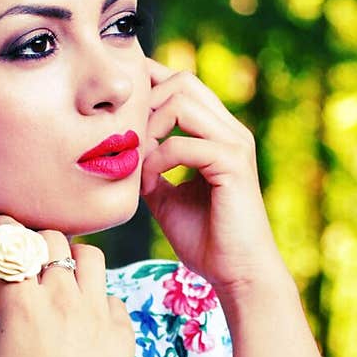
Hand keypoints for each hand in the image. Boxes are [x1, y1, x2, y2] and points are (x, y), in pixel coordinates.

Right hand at [0, 216, 135, 356]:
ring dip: (72, 258)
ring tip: (64, 277)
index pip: (11, 243)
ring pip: (89, 256)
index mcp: (22, 303)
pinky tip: (85, 321)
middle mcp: (62, 298)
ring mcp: (97, 312)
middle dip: (37, 240)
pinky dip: (96, 300)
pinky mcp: (122, 330)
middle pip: (52, 239)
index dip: (1, 228)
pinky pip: (111, 296)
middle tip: (31, 256)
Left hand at [140, 56, 286, 295]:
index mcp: (218, 134)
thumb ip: (151, 170)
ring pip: (182, 100)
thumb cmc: (207, 241)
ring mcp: (234, 144)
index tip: (118, 112)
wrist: (237, 274)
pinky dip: (156, 161)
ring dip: (149, 128)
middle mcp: (230, 131)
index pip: (183, 86)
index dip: (150, 86)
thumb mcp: (166, 198)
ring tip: (137, 163)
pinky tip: (147, 187)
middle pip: (182, 81)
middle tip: (126, 141)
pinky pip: (182, 144)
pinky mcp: (232, 164)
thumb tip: (124, 154)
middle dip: (145, 104)